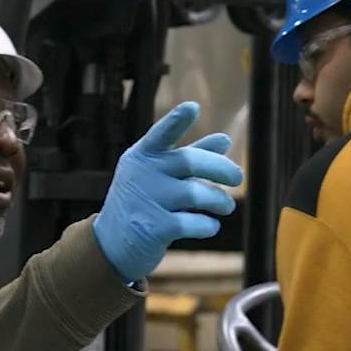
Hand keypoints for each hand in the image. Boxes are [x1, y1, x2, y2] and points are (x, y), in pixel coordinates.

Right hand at [94, 102, 243, 283]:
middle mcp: (142, 174)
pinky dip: (208, 225)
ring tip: (226, 206)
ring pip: (195, 193)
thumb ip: (191, 156)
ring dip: (218, 200)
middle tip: (238, 178)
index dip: (176, 120)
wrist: (112, 243)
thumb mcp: (160, 175)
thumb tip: (224, 140)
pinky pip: (192, 222)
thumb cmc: (144, 202)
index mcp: (144, 155)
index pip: (161, 134)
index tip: (193, 107)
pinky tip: (211, 225)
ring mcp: (146, 201)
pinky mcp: (153, 229)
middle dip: (221, 168)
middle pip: (190, 161)